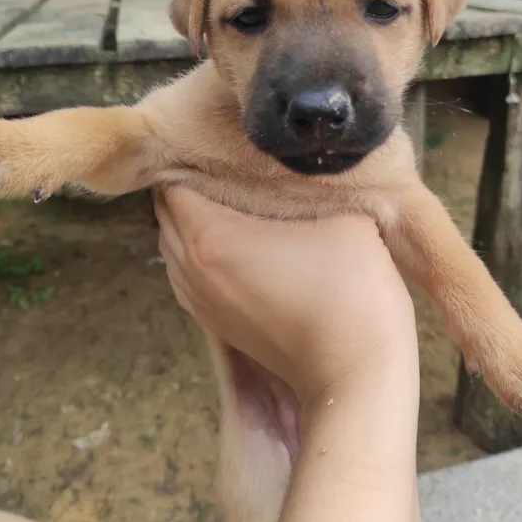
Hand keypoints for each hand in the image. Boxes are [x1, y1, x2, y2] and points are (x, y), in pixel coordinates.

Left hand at [154, 187, 416, 402]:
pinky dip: (196, 256)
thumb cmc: (350, 286)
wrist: (355, 369)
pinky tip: (232, 247)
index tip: (223, 152)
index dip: (194, 162)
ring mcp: (198, 301)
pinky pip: (184, 276)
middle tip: (226, 173)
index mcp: (209, 235)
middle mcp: (190, 268)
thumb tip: (294, 168)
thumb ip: (308, 185)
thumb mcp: (339, 216)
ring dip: (190, 224)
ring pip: (172, 248)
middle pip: (166, 214)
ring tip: (229, 207)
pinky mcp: (213, 324)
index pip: (174, 184)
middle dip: (189, 190)